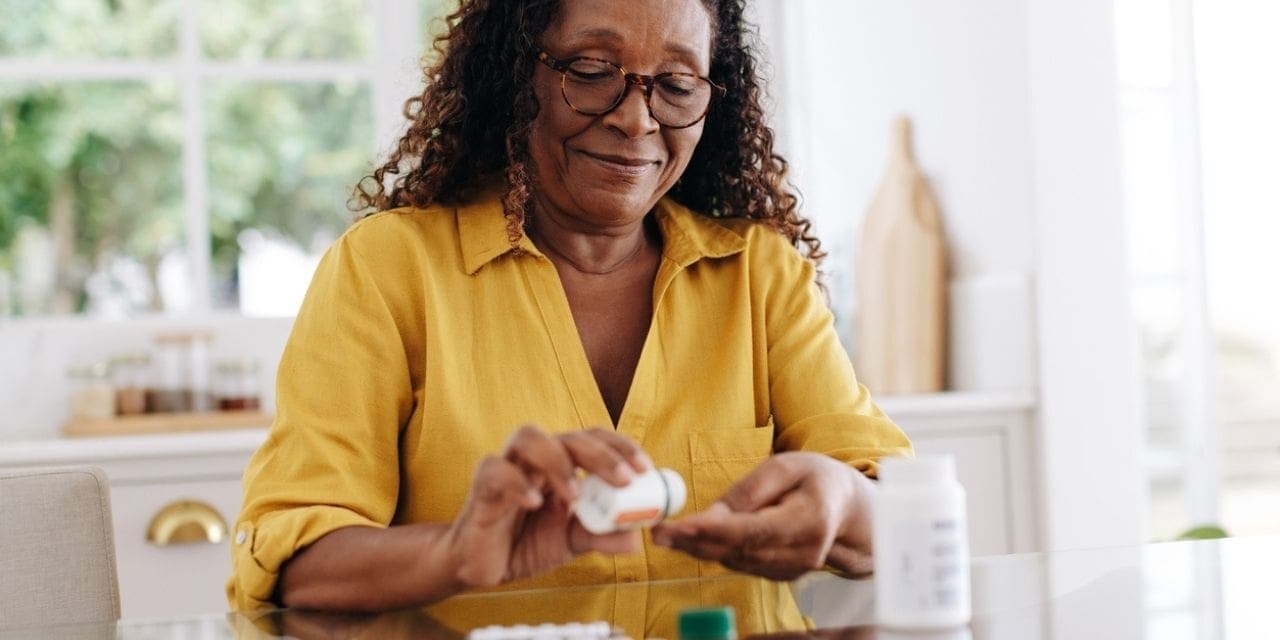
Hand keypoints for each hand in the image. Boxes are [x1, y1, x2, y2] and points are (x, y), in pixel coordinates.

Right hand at [445, 425, 652, 587]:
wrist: (483, 566)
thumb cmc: (526, 543)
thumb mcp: (572, 542)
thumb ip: (601, 536)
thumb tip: (635, 539)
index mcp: (561, 464)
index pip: (593, 438)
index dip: (619, 447)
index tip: (644, 469)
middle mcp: (536, 458)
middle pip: (567, 436)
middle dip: (600, 454)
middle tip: (624, 479)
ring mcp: (508, 468)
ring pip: (529, 437)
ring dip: (558, 462)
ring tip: (575, 495)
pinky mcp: (482, 487)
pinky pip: (496, 471)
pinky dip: (517, 484)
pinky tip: (534, 504)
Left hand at [652, 452, 873, 579]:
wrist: (846, 509)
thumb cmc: (816, 479)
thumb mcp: (786, 466)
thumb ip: (749, 491)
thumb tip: (710, 517)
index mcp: (810, 521)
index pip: (755, 531)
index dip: (715, 531)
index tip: (681, 526)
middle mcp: (803, 553)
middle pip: (739, 552)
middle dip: (694, 543)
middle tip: (658, 532)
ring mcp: (792, 569)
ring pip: (735, 561)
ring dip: (698, 549)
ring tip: (666, 534)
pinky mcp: (780, 574)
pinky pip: (741, 563)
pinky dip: (715, 552)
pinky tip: (692, 540)